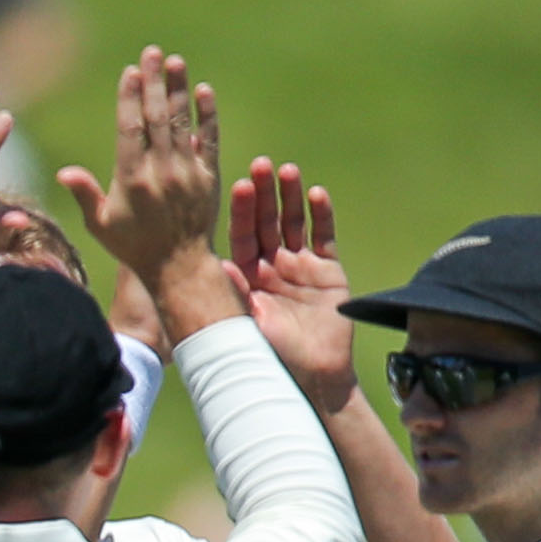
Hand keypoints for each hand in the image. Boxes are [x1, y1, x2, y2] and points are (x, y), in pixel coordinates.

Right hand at [59, 49, 231, 334]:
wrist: (178, 266)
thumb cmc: (134, 246)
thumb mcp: (102, 225)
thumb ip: (86, 195)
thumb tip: (65, 172)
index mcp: (131, 180)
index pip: (130, 129)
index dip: (130, 98)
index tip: (130, 72)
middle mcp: (160, 171)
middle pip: (156, 117)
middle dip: (153, 82)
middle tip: (152, 52)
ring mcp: (187, 172)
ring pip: (181, 122)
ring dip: (178, 89)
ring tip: (175, 61)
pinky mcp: (208, 176)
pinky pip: (208, 139)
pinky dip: (205, 115)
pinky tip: (202, 91)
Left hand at [224, 158, 352, 411]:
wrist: (309, 376)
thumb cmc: (268, 356)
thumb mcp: (244, 322)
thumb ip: (233, 292)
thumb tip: (213, 264)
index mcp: (245, 277)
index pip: (240, 236)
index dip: (240, 210)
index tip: (238, 185)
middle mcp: (270, 267)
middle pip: (266, 222)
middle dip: (264, 194)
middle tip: (261, 165)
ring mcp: (299, 266)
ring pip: (294, 223)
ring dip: (290, 196)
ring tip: (287, 171)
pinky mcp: (327, 270)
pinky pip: (324, 236)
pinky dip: (321, 214)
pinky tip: (315, 193)